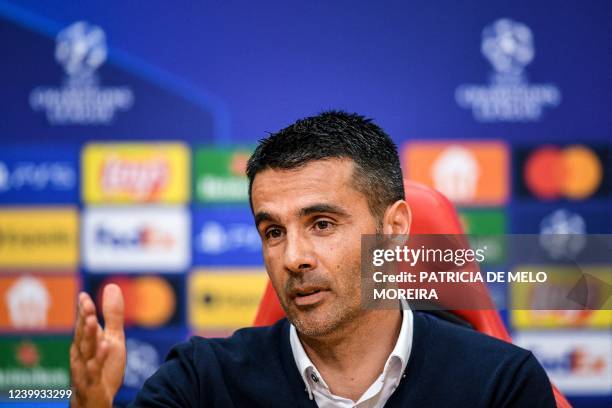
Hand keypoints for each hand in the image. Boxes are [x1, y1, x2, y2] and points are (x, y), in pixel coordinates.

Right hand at [70, 284, 125, 407]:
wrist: (96, 402)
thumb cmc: (103, 368)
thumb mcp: (113, 338)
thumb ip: (112, 315)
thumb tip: (111, 286)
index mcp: (85, 342)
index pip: (83, 324)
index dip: (84, 310)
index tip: (84, 296)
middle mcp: (81, 355)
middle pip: (82, 335)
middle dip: (84, 320)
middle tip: (87, 304)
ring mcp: (85, 370)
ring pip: (85, 351)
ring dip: (88, 336)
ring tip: (93, 321)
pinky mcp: (93, 384)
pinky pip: (95, 371)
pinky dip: (99, 358)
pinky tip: (106, 346)